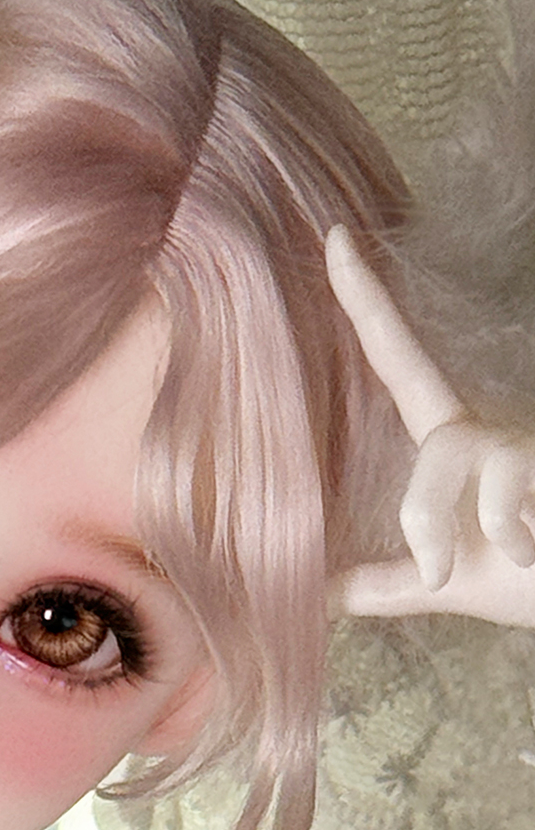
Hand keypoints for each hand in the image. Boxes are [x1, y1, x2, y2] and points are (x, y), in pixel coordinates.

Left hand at [326, 225, 534, 625]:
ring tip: (507, 561)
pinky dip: (516, 541)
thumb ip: (384, 584)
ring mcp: (530, 443)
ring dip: (465, 534)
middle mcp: (493, 431)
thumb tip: (317, 594)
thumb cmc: (532, 581)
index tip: (332, 236)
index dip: (367, 302)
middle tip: (433, 569)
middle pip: (437, 442)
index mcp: (455, 445)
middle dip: (424, 513)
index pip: (399, 361)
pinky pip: (512, 497)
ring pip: (465, 462)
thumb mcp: (447, 585)